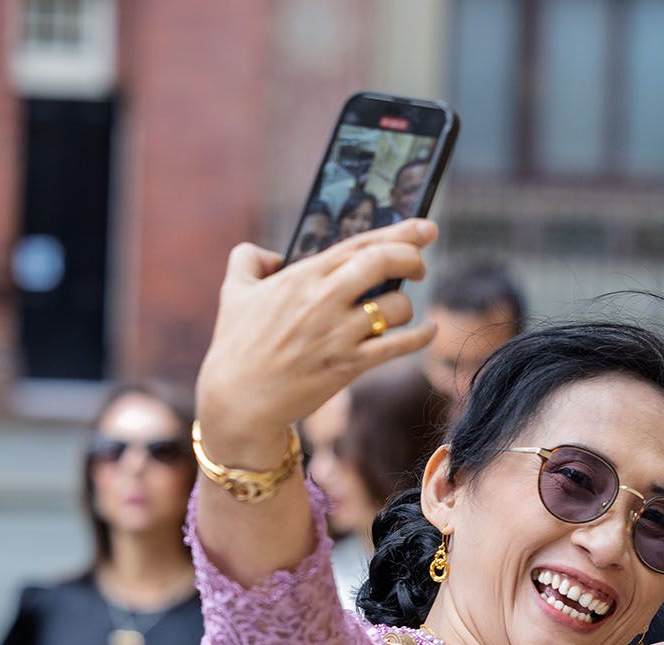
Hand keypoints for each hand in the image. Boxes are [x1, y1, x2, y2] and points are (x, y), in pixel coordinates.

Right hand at [193, 220, 439, 454]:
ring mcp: (338, 333)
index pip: (359, 244)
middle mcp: (323, 299)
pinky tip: (430, 330)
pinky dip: (421, 336)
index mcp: (302, 276)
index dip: (398, 232)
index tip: (424, 227)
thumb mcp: (233, 291)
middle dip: (411, 258)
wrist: (238, 399)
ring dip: (407, 306)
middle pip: (383, 263)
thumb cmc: (236, 345)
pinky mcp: (349, 365)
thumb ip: (249, 259)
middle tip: (419, 266)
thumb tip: (273, 254)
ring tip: (398, 312)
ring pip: (395, 307)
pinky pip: (398, 345)